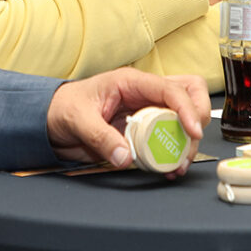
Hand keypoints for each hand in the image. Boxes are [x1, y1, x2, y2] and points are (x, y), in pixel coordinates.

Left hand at [45, 68, 209, 173]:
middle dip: (197, 115)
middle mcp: (144, 93)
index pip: (169, 88)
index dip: (186, 108)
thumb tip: (126, 157)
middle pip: (189, 91)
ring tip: (179, 163)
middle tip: (191, 141)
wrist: (52, 120)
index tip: (192, 131)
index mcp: (130, 82)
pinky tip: (169, 168)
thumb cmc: (63, 108)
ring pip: (185, 114)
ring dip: (188, 139)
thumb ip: (100, 137)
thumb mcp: (77, 120)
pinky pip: (170, 136)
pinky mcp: (146, 129)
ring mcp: (148, 110)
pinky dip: (175, 152)